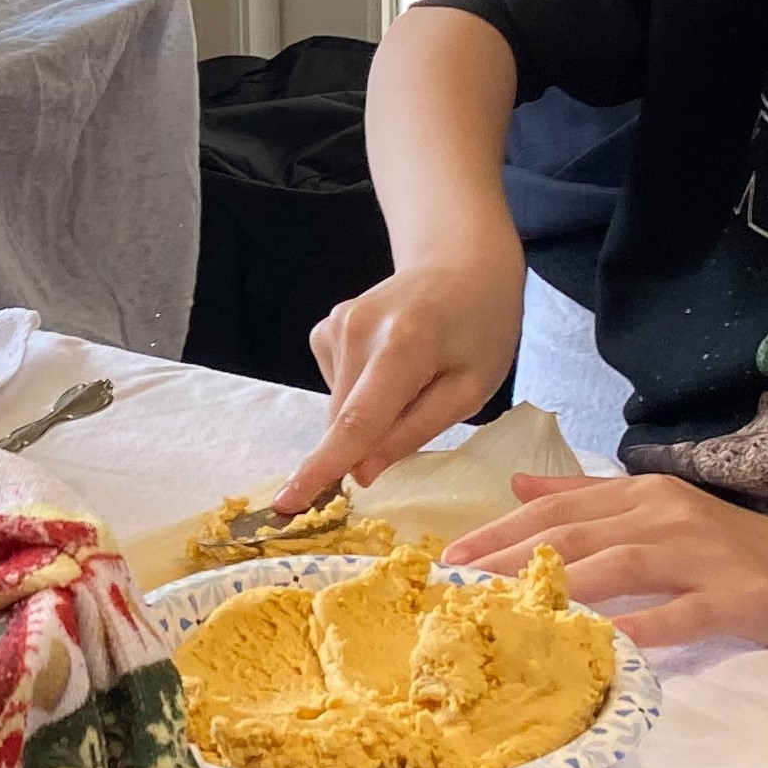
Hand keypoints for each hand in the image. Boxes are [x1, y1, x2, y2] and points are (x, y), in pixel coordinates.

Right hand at [274, 251, 523, 510]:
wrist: (461, 264)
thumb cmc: (480, 329)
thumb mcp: (470, 389)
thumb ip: (414, 431)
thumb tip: (361, 472)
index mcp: (402, 347)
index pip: (355, 422)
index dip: (322, 468)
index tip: (287, 504)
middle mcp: (355, 331)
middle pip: (343, 419)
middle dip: (367, 442)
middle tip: (419, 410)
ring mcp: (335, 325)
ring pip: (339, 407)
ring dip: (369, 412)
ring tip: (413, 377)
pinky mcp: (325, 328)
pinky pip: (337, 386)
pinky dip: (361, 390)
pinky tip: (390, 364)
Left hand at [445, 472, 767, 663]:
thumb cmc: (749, 558)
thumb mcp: (666, 517)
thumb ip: (595, 502)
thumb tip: (519, 485)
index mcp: (647, 497)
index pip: (557, 510)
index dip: (499, 532)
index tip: (446, 558)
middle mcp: (670, 517)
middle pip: (575, 536)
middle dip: (508, 559)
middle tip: (453, 588)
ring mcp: (707, 557)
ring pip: (619, 567)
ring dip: (556, 588)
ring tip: (502, 612)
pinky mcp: (742, 599)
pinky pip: (681, 616)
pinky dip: (640, 629)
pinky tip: (601, 647)